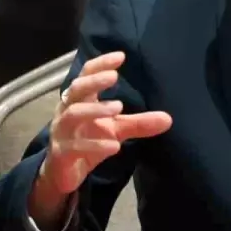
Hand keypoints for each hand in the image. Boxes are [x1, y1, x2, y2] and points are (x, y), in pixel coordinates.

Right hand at [41, 51, 172, 194]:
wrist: (64, 173)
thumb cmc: (88, 142)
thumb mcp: (116, 130)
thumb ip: (139, 123)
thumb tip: (169, 119)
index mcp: (80, 100)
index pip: (86, 75)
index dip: (100, 64)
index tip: (121, 56)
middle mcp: (67, 111)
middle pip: (76, 90)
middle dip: (93, 81)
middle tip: (114, 76)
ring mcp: (62, 132)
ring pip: (73, 115)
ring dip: (95, 109)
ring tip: (118, 108)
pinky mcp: (61, 153)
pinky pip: (75, 147)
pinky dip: (94, 145)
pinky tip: (114, 146)